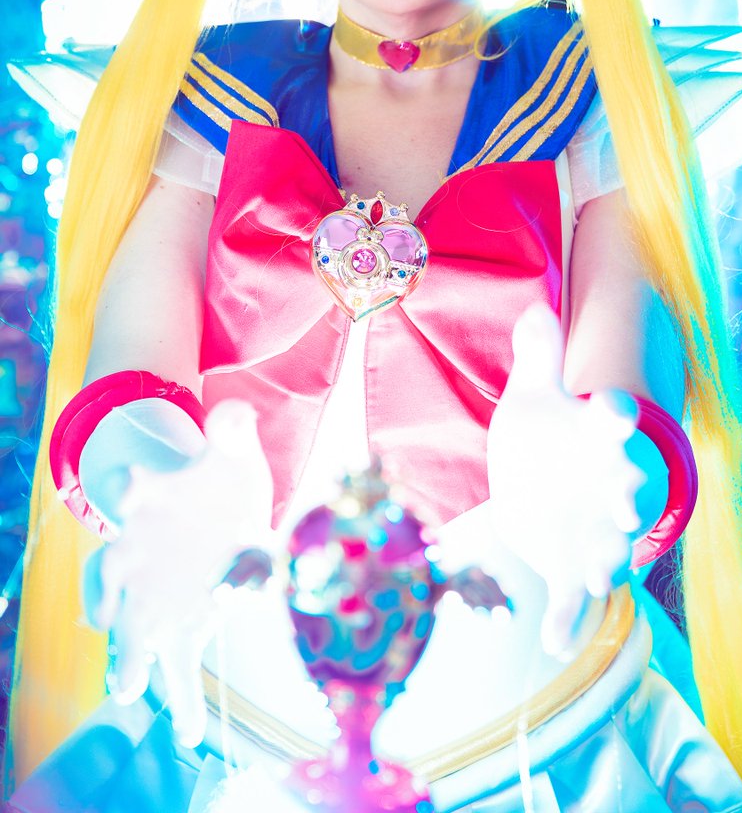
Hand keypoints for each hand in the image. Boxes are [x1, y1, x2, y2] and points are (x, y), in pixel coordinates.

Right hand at [83, 399, 273, 746]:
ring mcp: (152, 593)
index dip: (127, 486)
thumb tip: (235, 411)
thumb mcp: (231, 452)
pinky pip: (173, 663)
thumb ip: (232, 430)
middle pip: (112, 569)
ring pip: (130, 628)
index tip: (127, 479)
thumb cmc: (216, 480)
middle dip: (108, 589)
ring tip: (126, 688)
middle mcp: (139, 550)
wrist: (211, 511)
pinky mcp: (177, 624)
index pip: (131, 490)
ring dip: (128, 658)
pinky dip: (178, 696)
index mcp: (151, 498)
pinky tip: (187, 731)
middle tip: (105, 613)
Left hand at [487, 304, 643, 655]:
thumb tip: (533, 307)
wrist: (544, 481)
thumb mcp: (536, 393)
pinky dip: (566, 621)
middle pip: (623, 489)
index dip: (615, 414)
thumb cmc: (545, 432)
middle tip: (623, 512)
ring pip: (608, 550)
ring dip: (607, 565)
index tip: (615, 407)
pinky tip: (554, 645)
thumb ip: (537, 356)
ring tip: (599, 580)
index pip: (612, 420)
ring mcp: (592, 529)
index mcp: (593, 435)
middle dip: (625, 500)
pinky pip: (571, 597)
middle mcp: (604, 484)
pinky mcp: (570, 566)